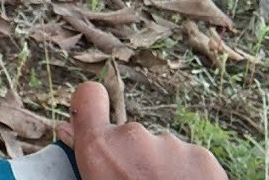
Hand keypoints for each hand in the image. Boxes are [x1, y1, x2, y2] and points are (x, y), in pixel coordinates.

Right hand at [57, 82, 226, 179]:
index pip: (88, 96)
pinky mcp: (202, 156)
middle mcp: (134, 138)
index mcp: (100, 150)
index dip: (91, 105)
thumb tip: (67, 132)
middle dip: (131, 157)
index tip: (92, 120)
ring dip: (159, 168)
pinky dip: (186, 174)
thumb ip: (85, 160)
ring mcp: (170, 144)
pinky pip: (186, 157)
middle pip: (127, 135)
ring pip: (159, 149)